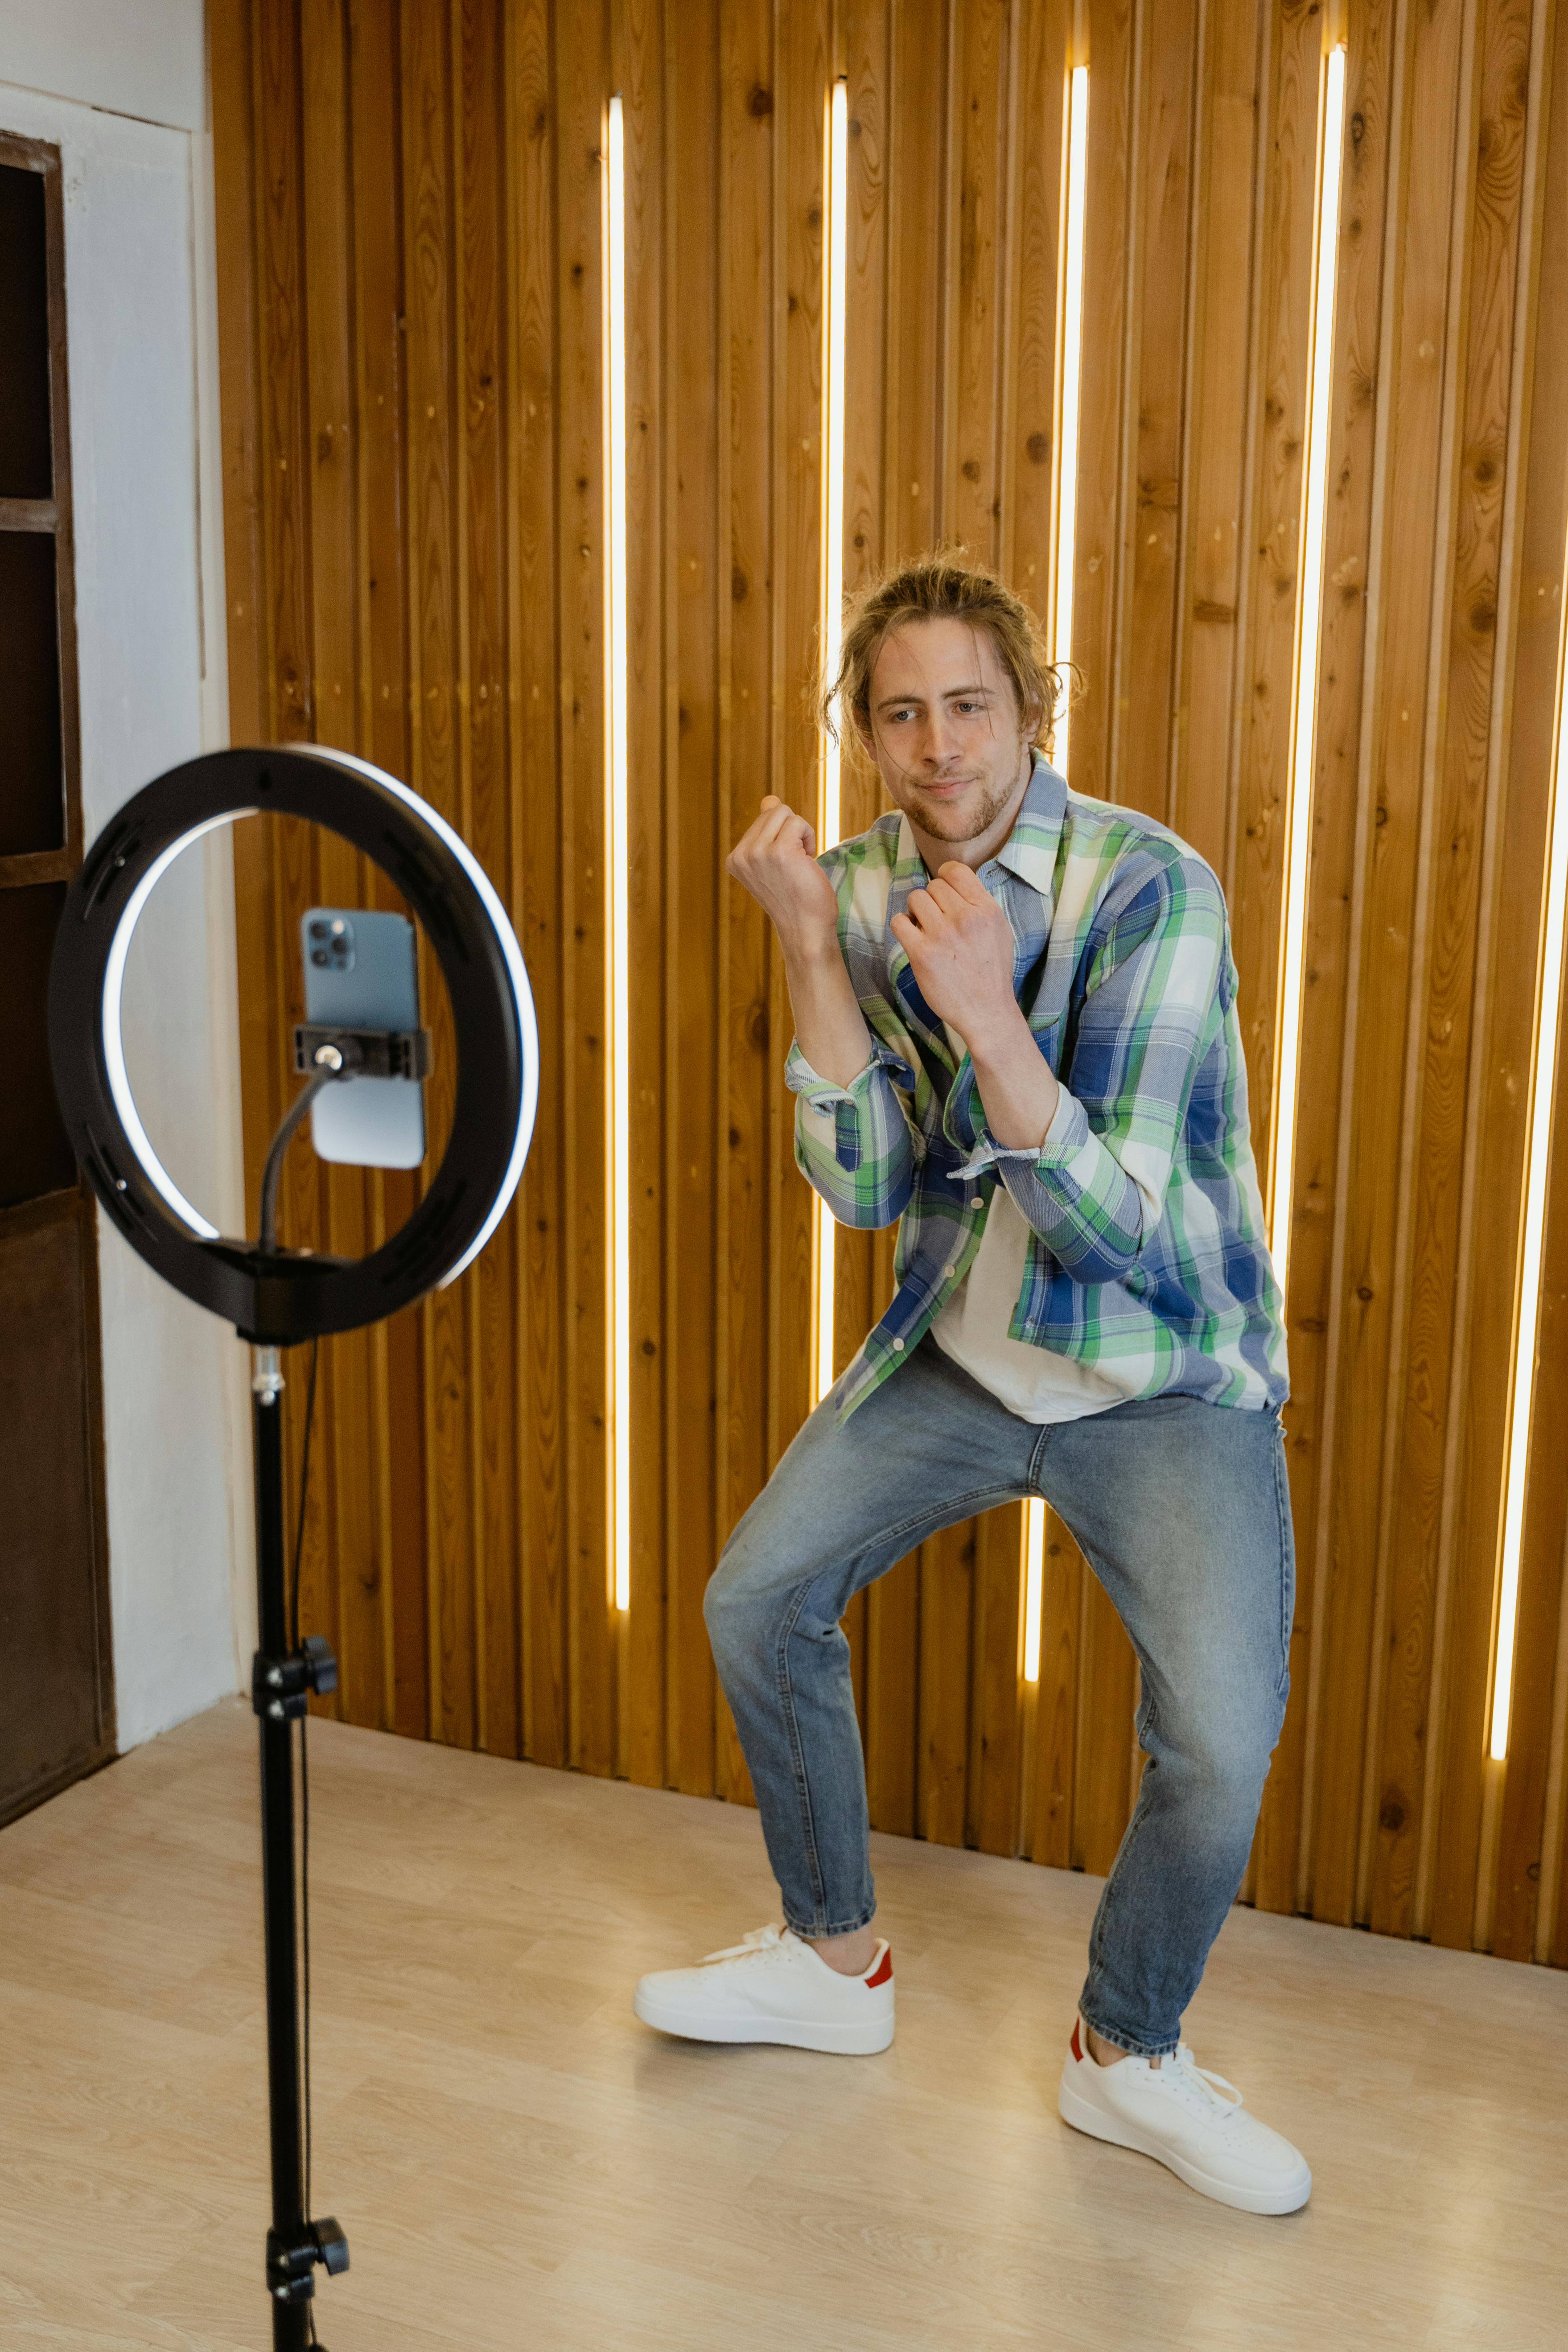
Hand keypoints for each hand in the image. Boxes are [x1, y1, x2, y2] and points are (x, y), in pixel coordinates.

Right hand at [726, 796, 838, 953]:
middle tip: (795, 864)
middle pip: (774, 811)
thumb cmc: (796, 897)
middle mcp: (741, 855)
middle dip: (791, 832)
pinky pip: (799, 823)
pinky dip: (809, 839)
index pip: (763, 817)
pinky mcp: (779, 852)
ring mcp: (757, 853)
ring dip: (801, 834)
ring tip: (799, 863)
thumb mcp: (775, 860)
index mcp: (735, 858)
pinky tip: (806, 863)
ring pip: (785, 813)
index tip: (784, 865)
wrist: (806, 929)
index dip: (783, 836)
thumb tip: (769, 799)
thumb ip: (767, 829)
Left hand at [890, 862, 1017, 1040]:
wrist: (987, 1011)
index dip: (944, 878)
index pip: (955, 871)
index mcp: (986, 909)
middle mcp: (965, 918)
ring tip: (924, 929)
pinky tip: (912, 938)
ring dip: (916, 912)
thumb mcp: (999, 930)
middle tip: (936, 920)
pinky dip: (902, 926)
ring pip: (915, 899)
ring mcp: (942, 935)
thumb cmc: (992, 972)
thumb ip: (980, 905)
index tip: (943, 893)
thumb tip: (955, 885)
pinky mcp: (922, 954)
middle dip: (932, 901)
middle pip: (933, 886)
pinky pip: (899, 922)